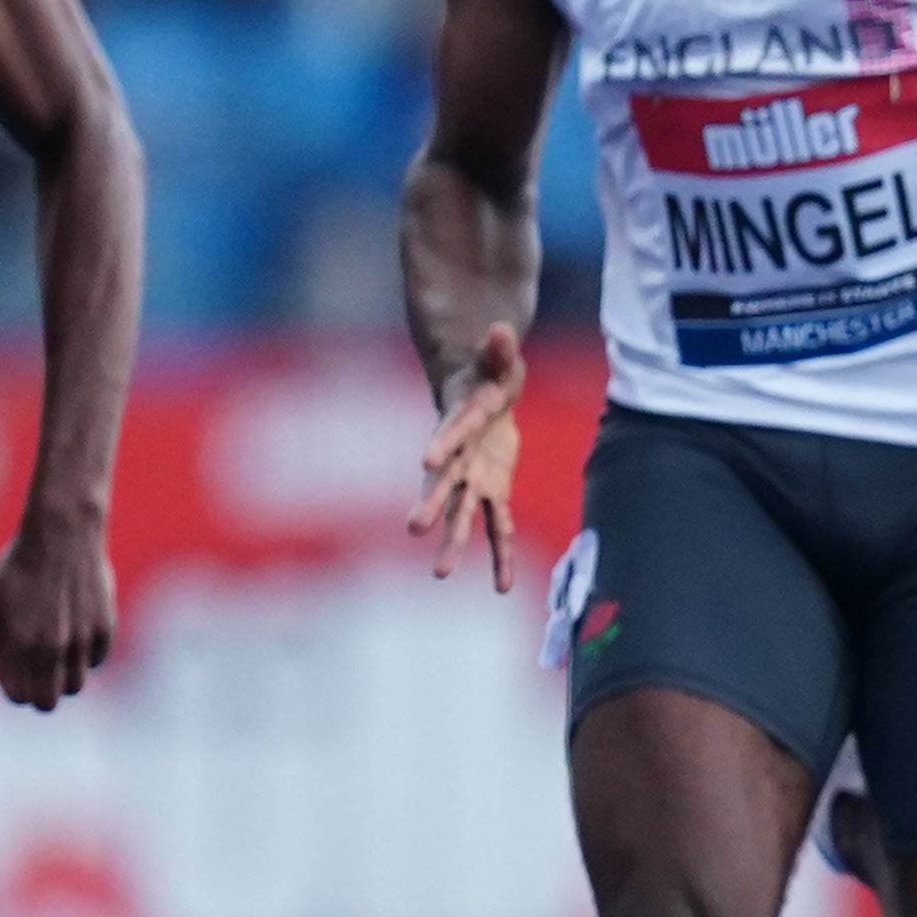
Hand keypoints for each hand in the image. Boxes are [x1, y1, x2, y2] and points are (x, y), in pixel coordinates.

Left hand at [0, 500, 115, 709]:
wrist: (62, 535)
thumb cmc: (18, 568)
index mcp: (16, 642)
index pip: (18, 695)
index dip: (16, 692)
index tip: (17, 679)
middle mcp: (50, 645)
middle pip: (48, 701)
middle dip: (40, 696)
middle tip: (38, 679)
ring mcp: (80, 638)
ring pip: (75, 686)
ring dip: (64, 678)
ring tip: (57, 658)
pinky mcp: (104, 627)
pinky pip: (97, 661)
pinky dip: (86, 657)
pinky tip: (76, 636)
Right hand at [412, 321, 525, 588]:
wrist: (480, 396)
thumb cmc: (487, 376)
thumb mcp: (497, 360)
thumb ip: (497, 349)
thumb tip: (501, 329)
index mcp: (459, 426)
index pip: (450, 435)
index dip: (442, 446)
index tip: (426, 461)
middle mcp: (460, 459)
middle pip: (444, 482)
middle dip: (431, 505)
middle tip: (414, 529)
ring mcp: (474, 478)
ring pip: (463, 514)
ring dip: (455, 542)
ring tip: (439, 574)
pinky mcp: (494, 490)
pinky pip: (499, 527)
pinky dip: (500, 555)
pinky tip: (502, 587)